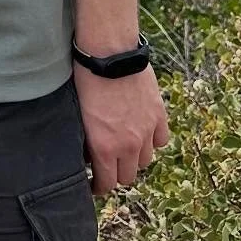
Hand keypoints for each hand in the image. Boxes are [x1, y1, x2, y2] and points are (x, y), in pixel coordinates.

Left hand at [74, 62, 169, 195]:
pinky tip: (142, 131)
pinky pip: (161, 141)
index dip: (99, 187)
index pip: (107, 184)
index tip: (94, 185)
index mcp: (103, 147)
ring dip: (134, 157)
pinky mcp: (159, 116)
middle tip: (108, 164)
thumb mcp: (79, 114)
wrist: (109, 53)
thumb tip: (88, 155)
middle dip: (116, 173)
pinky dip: (152, 140)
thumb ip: (87, 140)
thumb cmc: (85, 79)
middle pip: (128, 177)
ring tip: (124, 146)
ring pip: (145, 160)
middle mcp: (128, 145)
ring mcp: (146, 131)